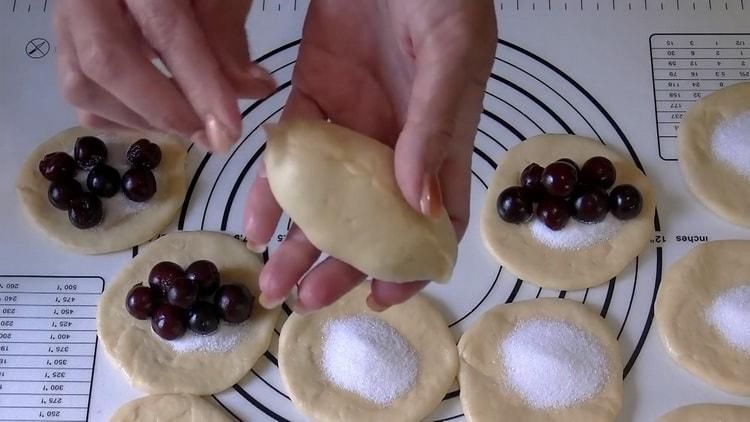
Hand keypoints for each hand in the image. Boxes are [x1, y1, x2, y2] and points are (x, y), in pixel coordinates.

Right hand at [53, 0, 275, 151]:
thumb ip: (228, 31)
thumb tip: (252, 89)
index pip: (164, 29)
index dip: (199, 83)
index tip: (229, 127)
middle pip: (105, 61)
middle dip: (164, 110)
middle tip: (211, 137)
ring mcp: (66, 21)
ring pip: (82, 84)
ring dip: (142, 119)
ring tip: (192, 125)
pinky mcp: (67, 45)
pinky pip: (79, 93)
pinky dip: (120, 115)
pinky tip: (161, 116)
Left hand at [243, 0, 495, 311]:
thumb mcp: (450, 55)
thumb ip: (435, 127)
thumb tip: (419, 203)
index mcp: (440, 142)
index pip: (434, 221)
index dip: (411, 264)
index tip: (380, 298)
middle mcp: (396, 143)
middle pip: (369, 220)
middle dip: (339, 264)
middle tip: (303, 298)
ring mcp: (354, 122)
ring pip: (326, 195)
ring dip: (299, 238)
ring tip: (272, 274)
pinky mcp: (315, 93)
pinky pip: (292, 149)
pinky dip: (273, 184)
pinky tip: (255, 216)